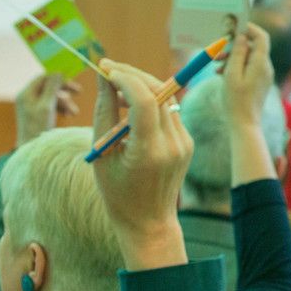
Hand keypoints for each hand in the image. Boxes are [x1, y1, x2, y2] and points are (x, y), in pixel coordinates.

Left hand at [14, 74, 80, 145]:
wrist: (30, 148)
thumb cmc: (38, 127)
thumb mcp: (47, 106)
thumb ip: (52, 88)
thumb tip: (58, 73)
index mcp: (26, 93)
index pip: (44, 78)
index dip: (59, 79)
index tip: (72, 85)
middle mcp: (27, 97)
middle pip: (48, 86)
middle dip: (64, 91)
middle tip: (79, 92)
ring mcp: (31, 105)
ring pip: (51, 96)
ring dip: (64, 101)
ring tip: (74, 112)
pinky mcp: (36, 113)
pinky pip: (50, 105)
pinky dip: (60, 108)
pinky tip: (68, 115)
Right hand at [92, 59, 192, 268]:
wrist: (150, 222)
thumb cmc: (118, 193)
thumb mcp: (102, 155)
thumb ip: (104, 113)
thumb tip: (105, 78)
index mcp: (150, 152)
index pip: (145, 100)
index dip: (125, 78)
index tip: (105, 69)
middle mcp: (173, 144)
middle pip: (158, 92)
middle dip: (132, 74)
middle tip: (108, 68)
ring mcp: (185, 142)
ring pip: (166, 97)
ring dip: (141, 85)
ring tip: (114, 88)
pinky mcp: (188, 141)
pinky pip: (170, 110)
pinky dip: (151, 101)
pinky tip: (130, 106)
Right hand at [221, 23, 273, 125]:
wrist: (244, 124)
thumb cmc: (236, 100)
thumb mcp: (232, 74)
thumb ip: (237, 53)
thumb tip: (241, 37)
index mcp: (260, 63)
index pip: (261, 36)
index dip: (249, 28)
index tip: (233, 28)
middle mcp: (265, 67)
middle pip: (253, 46)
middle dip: (234, 46)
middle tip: (218, 52)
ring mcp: (263, 75)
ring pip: (248, 57)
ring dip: (232, 57)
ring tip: (216, 65)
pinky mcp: (258, 83)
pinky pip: (247, 68)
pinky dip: (235, 67)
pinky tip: (221, 74)